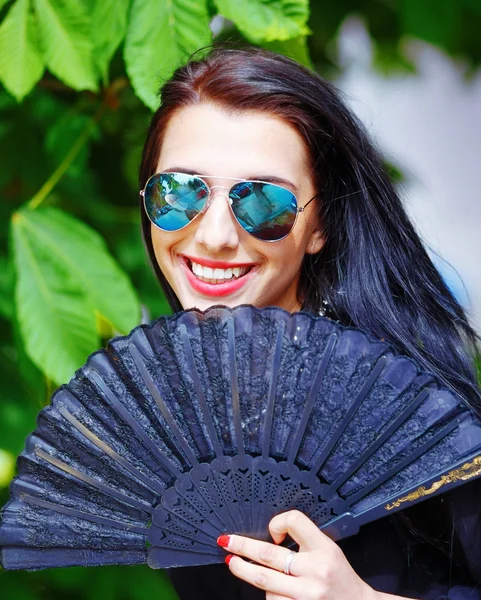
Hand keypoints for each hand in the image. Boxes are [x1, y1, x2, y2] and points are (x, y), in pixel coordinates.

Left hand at [217, 510, 393, 599]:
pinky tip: (277, 592)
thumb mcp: (328, 550)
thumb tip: (268, 536)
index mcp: (324, 549)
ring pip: (267, 584)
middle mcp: (316, 572)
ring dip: (255, 577)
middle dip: (241, 548)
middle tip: (226, 544)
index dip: (278, 522)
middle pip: (267, 556)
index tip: (270, 530)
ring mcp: (307, 596)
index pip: (295, 521)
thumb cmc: (340, 578)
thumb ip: (304, 541)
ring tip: (246, 570)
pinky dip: (270, 596)